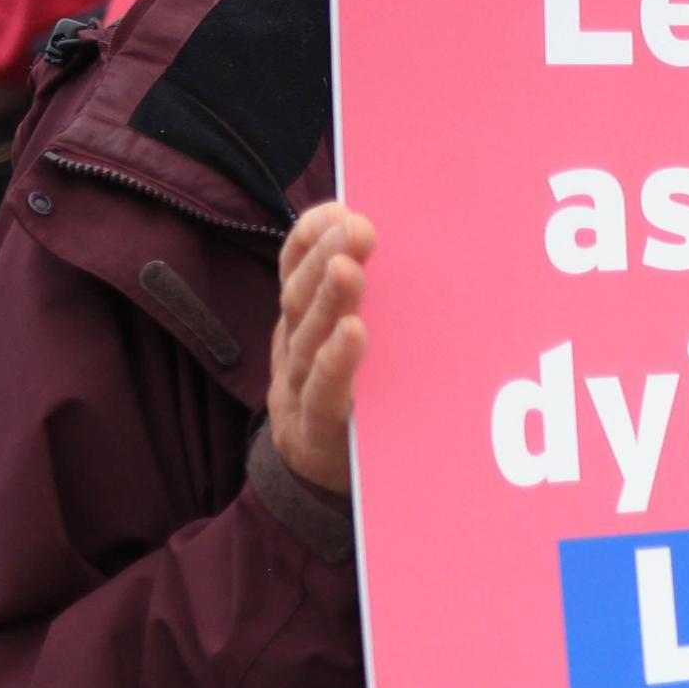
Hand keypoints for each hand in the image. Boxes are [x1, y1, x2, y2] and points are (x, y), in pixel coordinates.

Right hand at [270, 202, 374, 492]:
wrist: (319, 478)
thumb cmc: (349, 393)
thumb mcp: (349, 338)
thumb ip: (371, 293)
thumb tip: (394, 234)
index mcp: (301, 319)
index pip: (294, 268)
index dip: (309, 237)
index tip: (339, 208)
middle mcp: (294, 347)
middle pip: (300, 296)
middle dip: (324, 256)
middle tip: (357, 226)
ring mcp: (299, 389)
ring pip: (307, 339)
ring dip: (329, 300)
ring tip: (348, 266)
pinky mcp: (318, 429)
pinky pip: (323, 392)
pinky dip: (336, 361)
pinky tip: (353, 334)